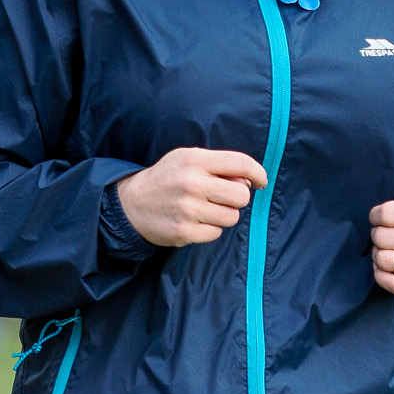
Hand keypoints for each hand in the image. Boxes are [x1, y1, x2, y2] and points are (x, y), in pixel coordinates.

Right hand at [117, 147, 267, 247]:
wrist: (132, 203)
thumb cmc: (167, 179)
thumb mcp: (188, 160)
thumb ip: (218, 166)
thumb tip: (248, 181)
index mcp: (195, 160)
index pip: (240, 162)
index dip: (258, 173)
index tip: (261, 181)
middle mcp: (192, 183)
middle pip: (241, 195)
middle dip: (237, 198)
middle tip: (223, 197)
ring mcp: (187, 209)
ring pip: (232, 217)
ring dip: (224, 215)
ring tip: (205, 209)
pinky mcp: (184, 232)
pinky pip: (216, 233)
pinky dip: (210, 229)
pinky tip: (195, 221)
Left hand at [370, 159, 393, 293]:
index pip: (386, 214)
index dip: (377, 214)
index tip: (381, 215)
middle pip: (382, 238)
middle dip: (378, 234)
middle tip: (385, 233)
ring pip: (384, 261)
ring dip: (379, 254)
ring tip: (387, 248)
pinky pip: (392, 284)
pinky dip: (382, 275)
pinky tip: (387, 265)